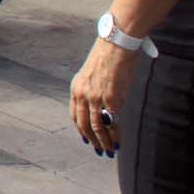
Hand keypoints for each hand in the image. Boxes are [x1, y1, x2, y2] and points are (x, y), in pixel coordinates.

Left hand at [69, 38, 137, 155]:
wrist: (116, 43)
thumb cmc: (110, 53)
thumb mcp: (94, 71)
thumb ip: (96, 86)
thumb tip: (106, 100)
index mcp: (77, 86)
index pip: (74, 113)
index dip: (80, 128)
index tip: (85, 137)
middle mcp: (82, 94)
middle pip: (83, 124)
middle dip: (92, 139)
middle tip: (99, 150)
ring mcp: (96, 98)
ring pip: (97, 127)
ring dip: (103, 141)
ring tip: (109, 150)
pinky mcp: (111, 100)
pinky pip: (112, 123)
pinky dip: (115, 135)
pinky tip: (119, 141)